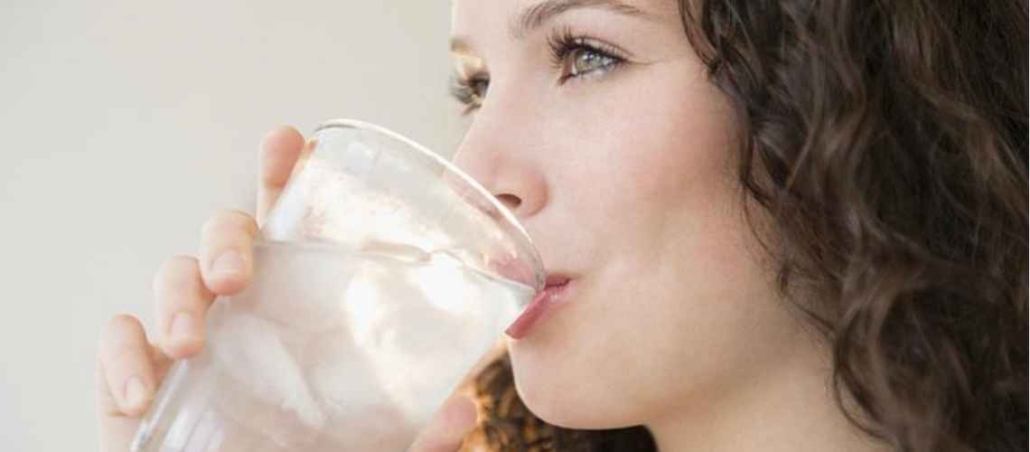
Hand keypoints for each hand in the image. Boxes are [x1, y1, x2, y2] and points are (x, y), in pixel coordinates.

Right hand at [96, 126, 476, 450]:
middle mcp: (243, 309)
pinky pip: (119, 341)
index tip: (288, 142)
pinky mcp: (139, 375)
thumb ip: (416, 430)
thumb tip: (465, 405)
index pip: (292, 224)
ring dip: (177, 296)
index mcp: (300, 306)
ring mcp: (188, 338)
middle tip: (237, 276)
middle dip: (226, 237)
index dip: (285, 176)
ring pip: (172, 276)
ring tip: (191, 341)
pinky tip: (144, 390)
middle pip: (227, 234)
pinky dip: (121, 356)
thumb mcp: (374, 444)